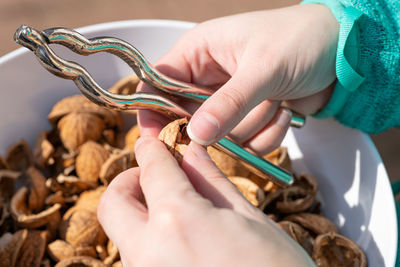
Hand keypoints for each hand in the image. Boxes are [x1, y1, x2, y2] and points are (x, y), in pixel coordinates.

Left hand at [97, 136, 313, 266]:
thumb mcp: (250, 219)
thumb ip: (211, 181)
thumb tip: (192, 152)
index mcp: (178, 221)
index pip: (151, 168)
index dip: (152, 148)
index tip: (155, 141)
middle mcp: (149, 252)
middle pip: (113, 202)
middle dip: (129, 181)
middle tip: (156, 176)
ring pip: (123, 232)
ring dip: (141, 212)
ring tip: (177, 208)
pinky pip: (139, 257)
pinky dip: (151, 238)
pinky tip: (182, 237)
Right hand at [138, 4, 337, 154]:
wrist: (342, 52)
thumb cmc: (300, 40)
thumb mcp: (263, 68)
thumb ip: (228, 103)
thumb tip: (195, 134)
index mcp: (200, 51)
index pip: (158, 81)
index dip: (153, 109)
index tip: (159, 139)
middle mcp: (208, 77)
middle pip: (189, 117)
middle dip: (220, 125)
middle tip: (242, 117)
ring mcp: (229, 100)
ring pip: (220, 135)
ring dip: (252, 127)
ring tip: (275, 102)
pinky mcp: (248, 117)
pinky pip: (245, 142)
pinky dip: (266, 134)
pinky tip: (284, 111)